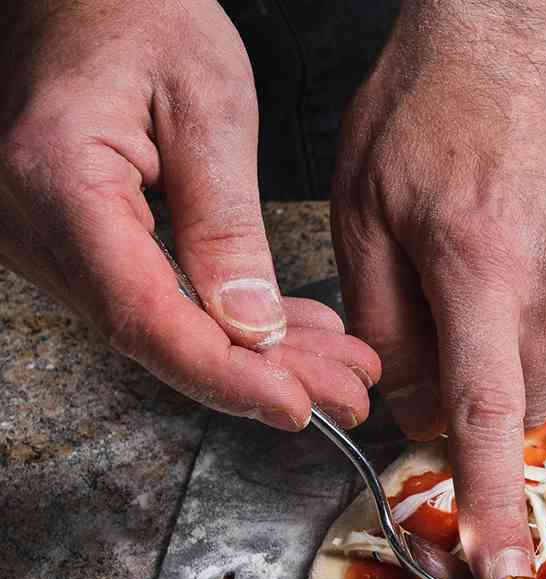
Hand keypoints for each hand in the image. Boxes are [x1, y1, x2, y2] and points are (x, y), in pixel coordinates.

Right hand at [0, 0, 378, 430]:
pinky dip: (220, 323)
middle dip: (261, 378)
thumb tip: (252, 330)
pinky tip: (289, 336)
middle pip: (153, 338)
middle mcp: (28, 222)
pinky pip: (145, 302)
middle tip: (349, 394)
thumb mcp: (207, 105)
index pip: (146, 318)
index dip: (227, 377)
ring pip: (154, 330)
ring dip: (252, 358)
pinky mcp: (62, 241)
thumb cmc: (135, 12)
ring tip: (339, 367)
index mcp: (56, 181)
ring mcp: (37, 237)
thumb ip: (226, 224)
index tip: (299, 406)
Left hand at [331, 0, 545, 578]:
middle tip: (464, 324)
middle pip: (533, 397)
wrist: (517, 22)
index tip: (503, 567)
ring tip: (515, 262)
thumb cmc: (427, 109)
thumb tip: (411, 417)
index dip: (491, 498)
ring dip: (538, 346)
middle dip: (493, 390)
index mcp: (478, 255)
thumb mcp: (363, 208)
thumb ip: (382, 325)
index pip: (489, 409)